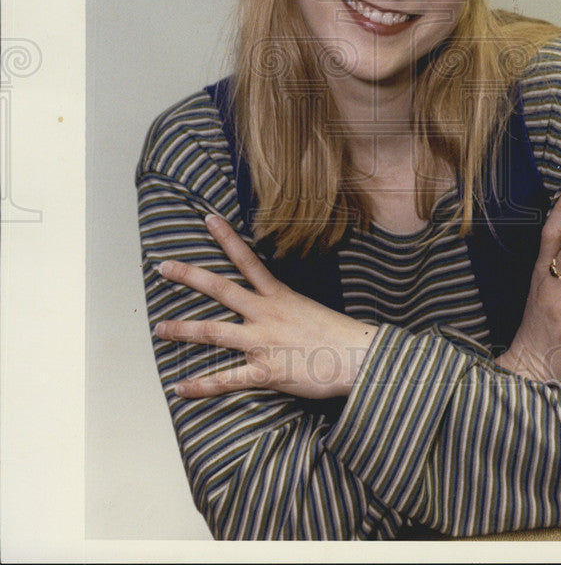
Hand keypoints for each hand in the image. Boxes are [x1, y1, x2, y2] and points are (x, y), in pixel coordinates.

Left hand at [154, 215, 375, 399]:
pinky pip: (226, 379)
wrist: (356, 358)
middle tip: (164, 266)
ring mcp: (263, 342)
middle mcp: (266, 314)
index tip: (208, 219)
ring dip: (183, 330)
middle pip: (221, 289)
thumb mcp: (308, 309)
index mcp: (278, 296)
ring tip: (159, 329)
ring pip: (214, 332)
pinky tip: (180, 387)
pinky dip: (201, 385)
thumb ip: (283, 306)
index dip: (227, 237)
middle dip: (189, 277)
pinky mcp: (265, 371)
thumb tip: (269, 304)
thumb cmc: (337, 335)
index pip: (248, 259)